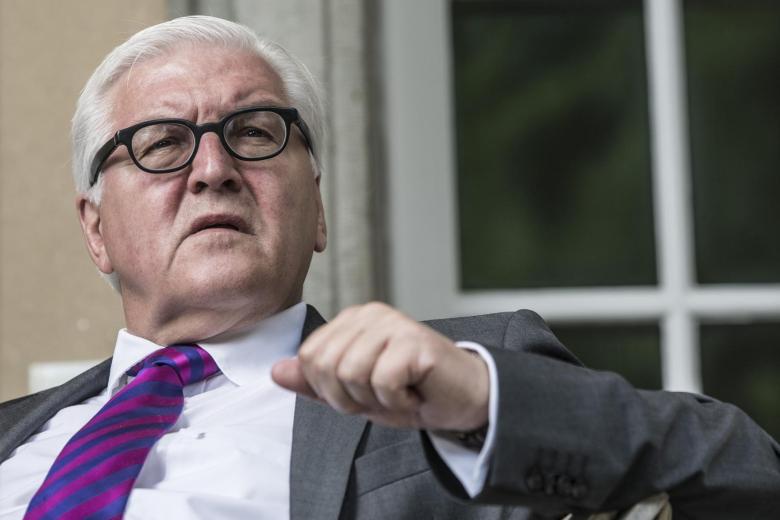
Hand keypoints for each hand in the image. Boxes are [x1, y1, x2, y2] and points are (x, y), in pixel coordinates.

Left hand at [272, 302, 488, 430]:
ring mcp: (392, 323)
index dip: (330, 391)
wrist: (466, 399)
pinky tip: (416, 393)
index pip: (308, 358)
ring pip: (350, 374)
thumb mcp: (355, 394)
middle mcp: (370, 313)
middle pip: (325, 366)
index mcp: (351, 321)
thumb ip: (316, 383)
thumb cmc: (413, 393)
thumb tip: (275, 371)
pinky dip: (398, 401)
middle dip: (350, 398)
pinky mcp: (413, 339)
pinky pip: (382, 381)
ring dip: (376, 400)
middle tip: (383, 396)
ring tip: (401, 393)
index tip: (364, 393)